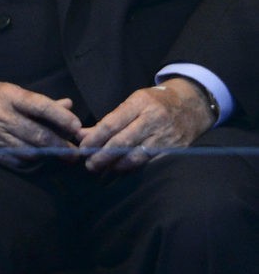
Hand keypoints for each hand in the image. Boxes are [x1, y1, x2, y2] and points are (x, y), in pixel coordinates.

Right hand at [0, 76, 82, 167]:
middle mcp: (1, 115)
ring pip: (28, 150)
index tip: (77, 126)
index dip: (61, 117)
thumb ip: (37, 101)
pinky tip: (39, 159)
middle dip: (60, 145)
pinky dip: (29, 160)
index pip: (41, 106)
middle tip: (76, 152)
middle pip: (37, 134)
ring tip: (62, 156)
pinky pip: (14, 159)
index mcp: (8, 95)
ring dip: (48, 155)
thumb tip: (67, 105)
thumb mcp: (6, 89)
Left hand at [79, 77, 213, 173]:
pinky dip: (132, 168)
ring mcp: (165, 136)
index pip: (112, 123)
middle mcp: (153, 119)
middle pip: (122, 142)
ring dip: (116, 165)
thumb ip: (109, 120)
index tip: (82, 147)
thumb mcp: (133, 103)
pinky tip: (121, 170)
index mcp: (140, 103)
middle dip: (102, 156)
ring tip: (103, 169)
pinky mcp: (174, 150)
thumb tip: (82, 135)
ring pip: (135, 157)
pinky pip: (149, 163)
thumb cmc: (156, 102)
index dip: (95, 138)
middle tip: (89, 164)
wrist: (192, 104)